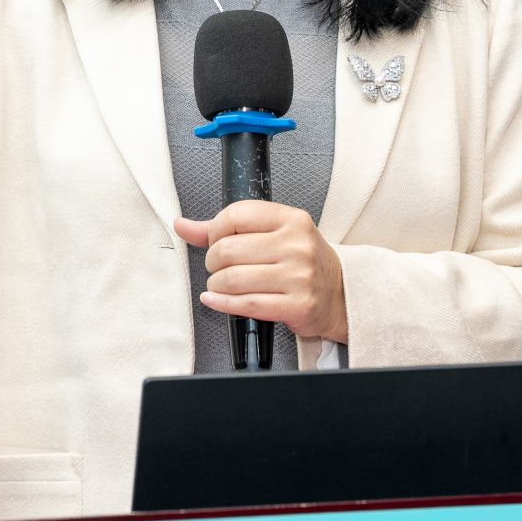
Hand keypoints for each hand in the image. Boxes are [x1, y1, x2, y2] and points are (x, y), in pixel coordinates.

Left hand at [174, 201, 347, 343]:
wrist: (338, 294)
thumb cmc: (301, 262)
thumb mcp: (272, 234)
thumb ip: (225, 228)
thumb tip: (183, 225)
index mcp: (291, 220)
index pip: (236, 215)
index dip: (215, 230)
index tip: (217, 241)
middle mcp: (297, 245)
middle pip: (229, 250)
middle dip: (213, 262)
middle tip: (218, 267)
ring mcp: (298, 277)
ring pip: (234, 279)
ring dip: (216, 284)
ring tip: (221, 284)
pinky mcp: (296, 305)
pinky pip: (246, 305)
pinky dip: (222, 303)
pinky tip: (216, 299)